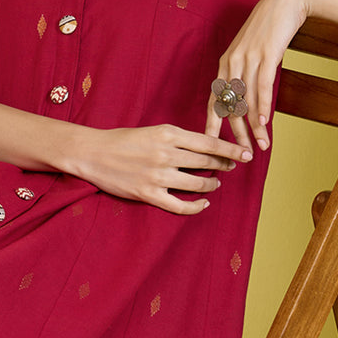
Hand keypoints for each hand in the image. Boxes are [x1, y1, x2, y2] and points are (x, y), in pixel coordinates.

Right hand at [66, 123, 252, 214]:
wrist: (92, 153)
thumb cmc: (122, 140)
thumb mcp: (153, 130)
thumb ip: (178, 138)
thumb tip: (205, 147)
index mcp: (168, 133)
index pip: (209, 143)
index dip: (231, 150)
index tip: (245, 154)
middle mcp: (166, 153)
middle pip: (207, 163)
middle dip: (224, 166)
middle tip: (232, 168)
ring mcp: (158, 175)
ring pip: (197, 184)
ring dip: (211, 185)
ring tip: (215, 184)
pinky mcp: (148, 194)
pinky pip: (180, 205)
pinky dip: (196, 206)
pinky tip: (203, 203)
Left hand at [208, 0, 312, 152]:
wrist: (285, 1)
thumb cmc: (269, 29)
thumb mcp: (251, 51)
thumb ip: (245, 73)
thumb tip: (245, 98)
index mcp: (225, 63)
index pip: (215, 100)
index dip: (212, 124)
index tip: (211, 146)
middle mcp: (232, 62)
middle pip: (230, 106)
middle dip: (235, 134)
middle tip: (241, 155)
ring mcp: (249, 58)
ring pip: (247, 101)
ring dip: (254, 127)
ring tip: (260, 146)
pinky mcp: (267, 54)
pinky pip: (262, 86)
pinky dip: (262, 105)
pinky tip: (264, 122)